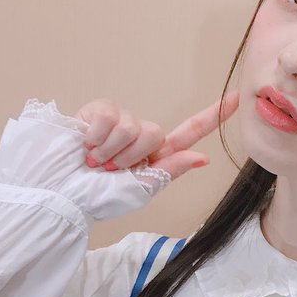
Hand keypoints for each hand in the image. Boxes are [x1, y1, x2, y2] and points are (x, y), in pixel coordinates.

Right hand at [74, 90, 238, 179]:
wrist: (58, 191)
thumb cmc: (95, 198)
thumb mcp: (139, 190)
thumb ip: (170, 170)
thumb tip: (203, 157)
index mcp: (154, 156)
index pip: (188, 132)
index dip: (213, 116)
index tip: (237, 98)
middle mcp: (138, 136)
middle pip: (156, 132)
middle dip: (131, 156)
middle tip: (109, 170)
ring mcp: (118, 121)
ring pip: (133, 125)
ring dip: (112, 150)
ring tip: (93, 161)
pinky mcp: (96, 111)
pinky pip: (109, 115)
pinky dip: (96, 136)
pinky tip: (85, 145)